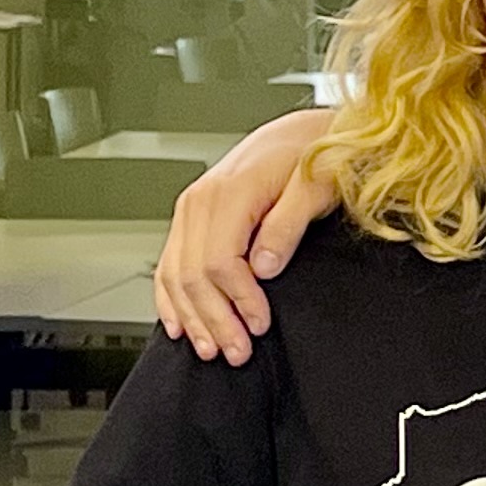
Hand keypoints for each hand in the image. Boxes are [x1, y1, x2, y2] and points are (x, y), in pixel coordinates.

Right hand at [151, 110, 337, 362]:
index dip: (238, 300)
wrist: (304, 132)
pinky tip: (179, 323)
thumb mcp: (316, 187)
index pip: (219, 261)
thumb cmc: (316, 155)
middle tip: (237, 352)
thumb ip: (288, 226)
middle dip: (214, 319)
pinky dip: (171, 298)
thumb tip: (264, 267)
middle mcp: (201, 200)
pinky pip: (169, 263)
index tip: (259, 324)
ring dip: (193, 317)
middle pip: (193, 274)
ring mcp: (192, 209)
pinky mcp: (193, 218)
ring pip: (176, 274)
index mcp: (229, 192)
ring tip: (213, 348)